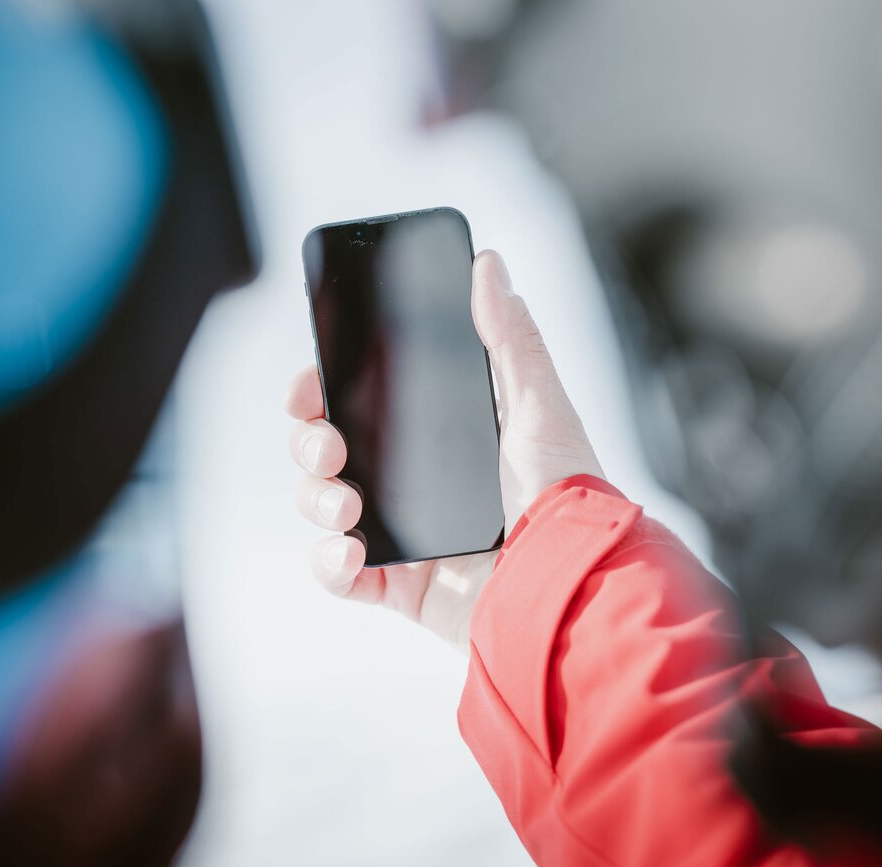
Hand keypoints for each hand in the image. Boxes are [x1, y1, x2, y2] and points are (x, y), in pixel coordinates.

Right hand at [286, 249, 602, 651]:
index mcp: (436, 439)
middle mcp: (411, 484)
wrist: (571, 582)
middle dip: (309, 443)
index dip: (321, 392)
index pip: (358, 405)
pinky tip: (350, 552)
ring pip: (322, 508)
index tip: (309, 386)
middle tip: (330, 447)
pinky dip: (329, 564)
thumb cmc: (566, 493)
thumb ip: (511, 337)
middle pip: (326, 452)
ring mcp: (401, 535)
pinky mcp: (399, 586)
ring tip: (348, 507)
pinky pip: (339, 575)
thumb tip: (488, 265)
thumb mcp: (541, 406)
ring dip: (315, 499)